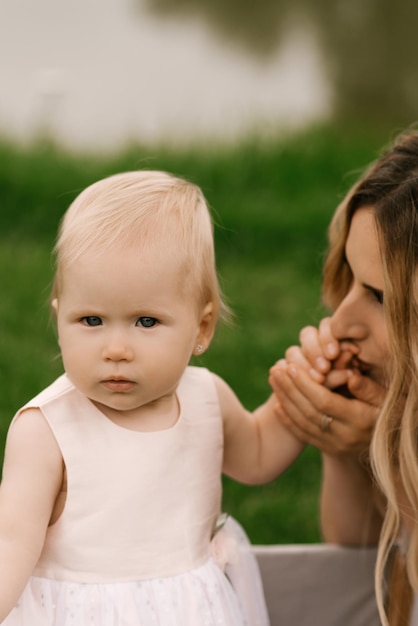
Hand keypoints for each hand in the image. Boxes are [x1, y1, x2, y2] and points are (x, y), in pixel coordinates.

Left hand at [269, 363, 384, 454]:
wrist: (392, 442)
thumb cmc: (390, 411)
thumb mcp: (387, 399)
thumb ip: (368, 388)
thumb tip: (350, 377)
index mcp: (360, 420)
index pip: (325, 401)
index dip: (305, 384)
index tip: (291, 367)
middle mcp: (345, 437)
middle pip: (309, 411)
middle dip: (290, 389)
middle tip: (275, 370)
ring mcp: (336, 446)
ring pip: (303, 423)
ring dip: (285, 401)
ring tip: (273, 380)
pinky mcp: (330, 451)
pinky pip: (304, 435)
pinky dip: (289, 421)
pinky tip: (277, 405)